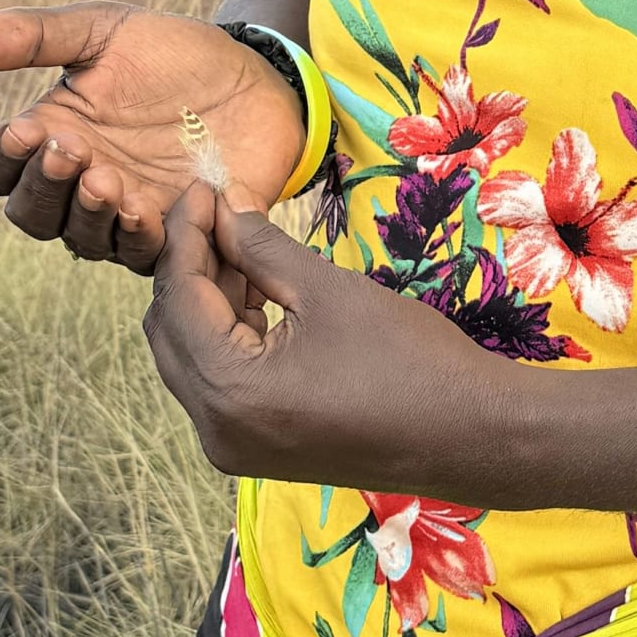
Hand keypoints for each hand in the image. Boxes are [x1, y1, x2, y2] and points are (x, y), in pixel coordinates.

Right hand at [0, 4, 305, 271]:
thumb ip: (33, 35)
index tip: (25, 128)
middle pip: (31, 212)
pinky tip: (144, 208)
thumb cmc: (176, 53)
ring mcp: (127, 211)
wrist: (257, 74)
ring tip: (105, 179)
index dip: (3, 156)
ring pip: (82, 239)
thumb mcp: (106, 29)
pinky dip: (138, 236)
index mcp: (54, 134)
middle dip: (44, 186)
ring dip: (87, 214)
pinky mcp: (176, 232)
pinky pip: (144, 254)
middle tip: (71, 150)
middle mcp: (81, 182)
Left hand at [144, 185, 515, 499]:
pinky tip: (255, 291)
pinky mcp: (255, 449)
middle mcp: (214, 429)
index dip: (186, 235)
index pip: (179, 299)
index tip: (201, 187)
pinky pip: (218, 382)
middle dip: (189, 266)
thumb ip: (262, 247)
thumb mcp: (327, 289)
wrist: (467, 433)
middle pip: (170, 332)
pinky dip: (227, 334)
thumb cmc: (406, 357)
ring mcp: (232, 446)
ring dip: (208, 299)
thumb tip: (225, 207)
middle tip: (217, 210)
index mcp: (230, 390)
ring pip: (190, 358)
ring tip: (240, 242)